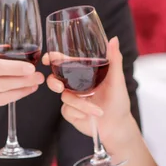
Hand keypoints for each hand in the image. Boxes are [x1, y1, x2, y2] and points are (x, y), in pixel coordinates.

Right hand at [43, 37, 136, 151]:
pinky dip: (80, 113)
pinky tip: (91, 117)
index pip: (64, 62)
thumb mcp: (117, 79)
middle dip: (53, 82)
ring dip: (82, 105)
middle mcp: (74, 84)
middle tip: (59, 87)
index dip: (53, 59)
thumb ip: (114, 59)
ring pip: (65, 97)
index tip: (47, 58)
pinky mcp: (70, 112)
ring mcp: (71, 98)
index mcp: (83, 72)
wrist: (117, 125)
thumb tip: (114, 39)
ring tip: (98, 111)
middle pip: (54, 79)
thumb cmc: (118, 100)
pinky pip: (67, 110)